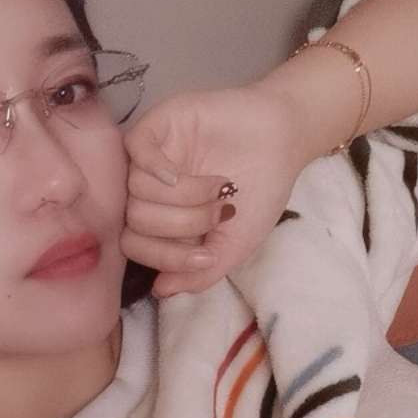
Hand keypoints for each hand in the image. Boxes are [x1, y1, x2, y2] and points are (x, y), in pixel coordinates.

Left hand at [120, 82, 308, 296]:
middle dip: (180, 225)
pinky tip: (178, 175)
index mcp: (163, 219)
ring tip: (218, 188)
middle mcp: (151, 190)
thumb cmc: (260, 191)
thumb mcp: (235, 243)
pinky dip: (153, 168)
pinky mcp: (157, 126)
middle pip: (135, 219)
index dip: (164, 257)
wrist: (285, 139)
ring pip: (135, 189)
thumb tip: (160, 290)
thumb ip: (200, 272)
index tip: (205, 257)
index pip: (135, 245)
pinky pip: (133, 149)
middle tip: (218, 214)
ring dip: (181, 197)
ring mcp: (151, 158)